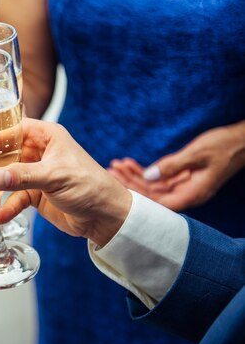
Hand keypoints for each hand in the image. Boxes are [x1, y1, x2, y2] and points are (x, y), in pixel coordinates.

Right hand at [0, 119, 130, 246]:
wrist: (105, 217)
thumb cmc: (89, 186)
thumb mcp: (54, 176)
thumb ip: (22, 176)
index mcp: (46, 136)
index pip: (13, 127)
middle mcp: (39, 152)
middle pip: (6, 152)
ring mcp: (36, 173)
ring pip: (8, 175)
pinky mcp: (36, 194)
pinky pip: (16, 198)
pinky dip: (8, 207)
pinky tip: (0, 216)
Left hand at [108, 121, 244, 211]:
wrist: (242, 140)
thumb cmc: (225, 146)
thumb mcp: (197, 153)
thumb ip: (172, 165)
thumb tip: (148, 175)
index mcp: (193, 194)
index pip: (158, 203)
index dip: (137, 196)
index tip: (119, 184)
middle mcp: (187, 194)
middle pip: (152, 195)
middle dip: (131, 182)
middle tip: (112, 170)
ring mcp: (184, 186)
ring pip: (153, 186)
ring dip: (135, 175)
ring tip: (116, 164)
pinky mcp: (183, 177)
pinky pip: (160, 178)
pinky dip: (145, 171)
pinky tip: (130, 163)